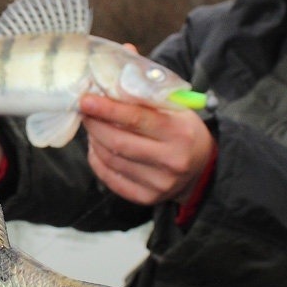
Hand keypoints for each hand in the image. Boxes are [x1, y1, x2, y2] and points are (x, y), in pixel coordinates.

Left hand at [79, 94, 214, 205]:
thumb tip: (107, 89)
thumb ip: (145, 99)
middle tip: (85, 112)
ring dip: (95, 141)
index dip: (108, 109)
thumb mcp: (175, 109)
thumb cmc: (182, 130)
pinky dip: (97, 161)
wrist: (201, 168)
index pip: (137, 119)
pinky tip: (98, 148)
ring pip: (111, 160)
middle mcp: (171, 161)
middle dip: (95, 125)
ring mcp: (159, 183)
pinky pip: (110, 178)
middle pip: (119, 142)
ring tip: (93, 127)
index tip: (86, 100)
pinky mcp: (146, 198)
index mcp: (180, 133)